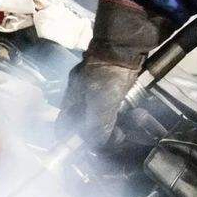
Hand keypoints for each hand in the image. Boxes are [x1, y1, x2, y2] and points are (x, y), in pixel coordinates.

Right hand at [56, 0, 173, 148]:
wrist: (125, 45)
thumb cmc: (106, 75)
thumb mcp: (100, 105)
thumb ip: (97, 128)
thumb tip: (101, 146)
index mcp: (70, 101)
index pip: (62, 128)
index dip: (71, 141)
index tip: (86, 151)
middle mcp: (80, 97)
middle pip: (85, 125)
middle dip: (101, 134)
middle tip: (118, 138)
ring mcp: (97, 91)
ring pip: (102, 117)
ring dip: (115, 124)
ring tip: (129, 125)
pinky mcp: (113, 86)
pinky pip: (116, 106)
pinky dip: (124, 112)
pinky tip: (134, 112)